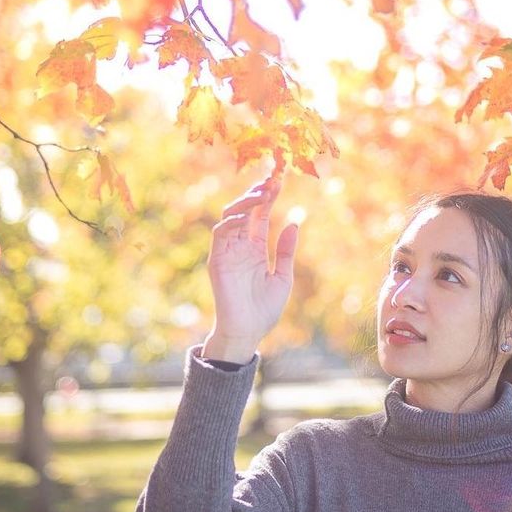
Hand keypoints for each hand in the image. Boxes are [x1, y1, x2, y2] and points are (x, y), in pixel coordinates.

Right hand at [202, 175, 299, 362]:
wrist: (247, 332)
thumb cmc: (264, 309)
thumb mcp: (283, 277)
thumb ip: (286, 251)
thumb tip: (294, 222)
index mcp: (256, 248)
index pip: (260, 215)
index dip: (269, 197)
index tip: (280, 179)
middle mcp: (240, 246)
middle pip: (246, 210)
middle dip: (258, 193)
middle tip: (272, 180)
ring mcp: (227, 251)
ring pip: (231, 216)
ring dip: (245, 202)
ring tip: (262, 193)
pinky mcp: (217, 260)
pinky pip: (219, 234)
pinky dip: (230, 222)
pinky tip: (244, 217)